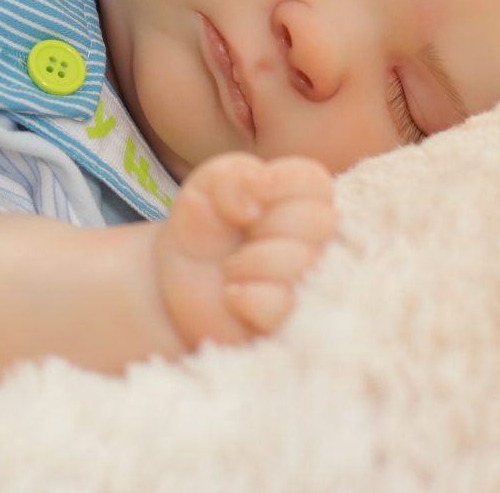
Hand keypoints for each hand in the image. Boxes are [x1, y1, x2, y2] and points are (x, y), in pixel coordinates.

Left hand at [154, 153, 336, 348]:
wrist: (178, 286)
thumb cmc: (205, 231)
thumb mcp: (206, 188)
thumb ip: (232, 175)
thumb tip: (259, 185)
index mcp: (305, 202)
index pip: (315, 181)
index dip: (275, 185)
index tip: (244, 203)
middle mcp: (321, 242)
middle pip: (318, 220)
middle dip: (262, 226)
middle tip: (240, 237)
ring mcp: (314, 285)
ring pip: (302, 261)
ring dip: (248, 262)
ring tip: (232, 270)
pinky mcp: (298, 323)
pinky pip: (282, 303)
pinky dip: (246, 296)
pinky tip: (233, 296)